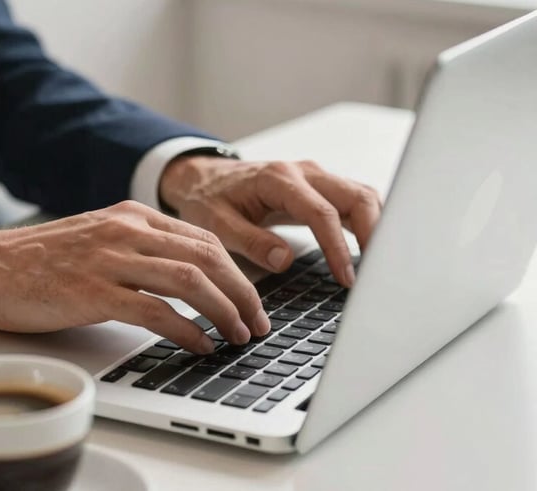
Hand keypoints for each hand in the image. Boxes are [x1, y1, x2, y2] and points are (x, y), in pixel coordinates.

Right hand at [0, 201, 269, 352]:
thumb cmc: (38, 260)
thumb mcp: (98, 239)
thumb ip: (139, 249)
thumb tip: (186, 278)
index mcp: (132, 216)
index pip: (204, 240)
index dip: (237, 272)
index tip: (251, 299)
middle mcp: (127, 231)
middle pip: (207, 257)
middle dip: (242, 293)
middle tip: (256, 323)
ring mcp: (109, 259)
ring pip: (189, 280)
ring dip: (223, 311)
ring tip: (236, 336)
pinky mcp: (92, 291)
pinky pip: (155, 310)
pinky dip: (185, 329)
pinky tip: (198, 344)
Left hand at [160, 155, 381, 286]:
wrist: (205, 179)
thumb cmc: (209, 199)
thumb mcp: (216, 223)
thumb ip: (249, 241)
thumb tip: (283, 260)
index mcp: (277, 179)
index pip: (321, 212)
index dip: (337, 247)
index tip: (346, 278)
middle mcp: (303, 172)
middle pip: (356, 196)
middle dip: (374, 234)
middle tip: (378, 273)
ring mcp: (315, 177)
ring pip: (361, 196)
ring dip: (377, 227)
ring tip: (380, 265)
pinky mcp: (320, 187)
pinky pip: (354, 201)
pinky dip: (368, 222)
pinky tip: (371, 250)